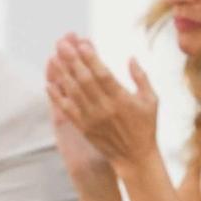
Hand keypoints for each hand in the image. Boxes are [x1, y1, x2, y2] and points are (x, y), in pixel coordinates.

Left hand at [46, 35, 158, 170]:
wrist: (135, 157)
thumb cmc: (145, 126)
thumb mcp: (151, 100)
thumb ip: (141, 78)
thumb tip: (131, 57)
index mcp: (121, 99)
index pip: (103, 74)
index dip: (91, 58)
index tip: (82, 43)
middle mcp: (104, 107)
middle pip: (84, 79)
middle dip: (72, 60)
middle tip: (62, 43)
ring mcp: (91, 118)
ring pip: (73, 92)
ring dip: (61, 74)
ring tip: (53, 57)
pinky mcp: (83, 127)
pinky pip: (67, 110)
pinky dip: (57, 97)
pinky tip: (48, 84)